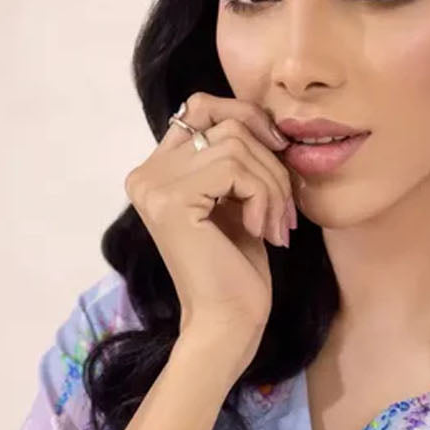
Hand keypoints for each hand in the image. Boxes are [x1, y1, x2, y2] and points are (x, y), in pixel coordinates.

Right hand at [124, 91, 298, 361]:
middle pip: (224, 120)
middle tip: (284, 206)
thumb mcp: (235, 198)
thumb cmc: (236, 268)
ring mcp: (153, 186)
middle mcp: (145, 174)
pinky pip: (236, 166)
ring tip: (275, 225)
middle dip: (269, 159)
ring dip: (271, 184)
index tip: (278, 155)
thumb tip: (261, 116)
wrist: (227, 322)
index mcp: (155, 171)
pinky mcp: (171, 201)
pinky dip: (263, 196)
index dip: (248, 120)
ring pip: (236, 142)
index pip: (201, 106)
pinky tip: (262, 231)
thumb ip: (233, 155)